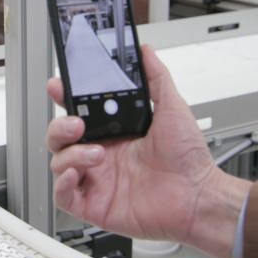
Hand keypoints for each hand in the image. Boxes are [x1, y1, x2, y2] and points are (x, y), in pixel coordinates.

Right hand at [46, 44, 249, 257]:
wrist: (199, 197)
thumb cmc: (189, 159)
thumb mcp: (172, 108)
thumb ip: (157, 78)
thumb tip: (146, 53)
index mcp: (114, 133)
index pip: (77, 113)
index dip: (63, 100)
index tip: (59, 87)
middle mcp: (102, 155)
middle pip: (60, 137)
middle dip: (59, 126)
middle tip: (77, 124)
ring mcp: (97, 180)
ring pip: (59, 163)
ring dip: (70, 155)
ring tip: (96, 154)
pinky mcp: (95, 205)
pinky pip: (64, 196)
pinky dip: (62, 184)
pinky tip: (75, 175)